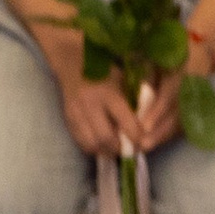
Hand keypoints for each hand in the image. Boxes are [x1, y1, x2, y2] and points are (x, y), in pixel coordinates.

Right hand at [43, 35, 142, 159]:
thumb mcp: (124, 81)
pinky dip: (93, 147)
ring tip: (115, 148)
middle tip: (129, 149)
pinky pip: (80, 141)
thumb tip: (147, 129)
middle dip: (121, 148)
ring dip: (106, 151)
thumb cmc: (105, 71)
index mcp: (109, 93)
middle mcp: (90, 104)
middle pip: (107, 138)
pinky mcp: (67, 117)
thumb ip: (134, 102)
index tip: (143, 142)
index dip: (137, 138)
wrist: (73, 62)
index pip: (126, 124)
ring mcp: (76, 112)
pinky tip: (101, 143)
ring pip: (92, 143)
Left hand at [133, 44, 214, 152]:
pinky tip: (156, 140)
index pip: (168, 97)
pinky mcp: (198, 107)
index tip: (143, 126)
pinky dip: (170, 133)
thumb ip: (147, 73)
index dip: (156, 113)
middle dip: (159, 132)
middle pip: (176, 115)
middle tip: (142, 144)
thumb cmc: (170, 51)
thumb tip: (135, 91)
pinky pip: (184, 123)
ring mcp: (196, 99)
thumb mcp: (157, 57)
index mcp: (180, 74)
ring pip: (181, 122)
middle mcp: (190, 90)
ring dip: (164, 136)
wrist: (198, 50)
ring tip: (146, 146)